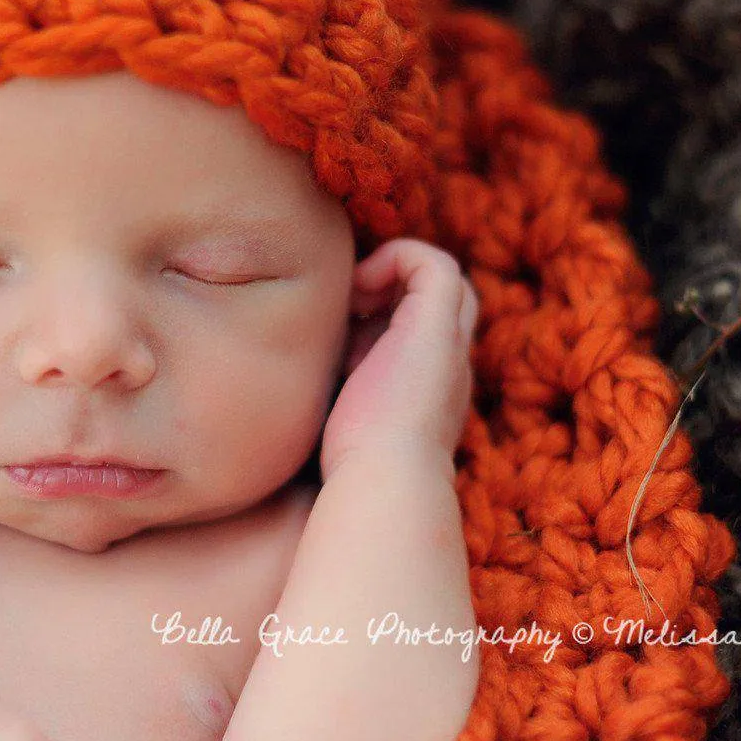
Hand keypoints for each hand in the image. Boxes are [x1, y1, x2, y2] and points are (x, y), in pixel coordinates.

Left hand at [321, 237, 478, 479]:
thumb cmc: (347, 471)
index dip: (381, 315)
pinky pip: (434, 264)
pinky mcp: (439, 327)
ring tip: (350, 296)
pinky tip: (357, 290)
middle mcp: (446, 365)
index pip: (418, 334)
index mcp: (426, 391)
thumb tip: (292, 375)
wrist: (381, 481)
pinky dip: (395, 259)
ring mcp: (447, 345)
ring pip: (441, 280)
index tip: (337, 328)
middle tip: (345, 305)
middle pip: (438, 304)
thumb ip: (331, 394)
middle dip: (390, 290)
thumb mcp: (337, 422)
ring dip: (391, 273)